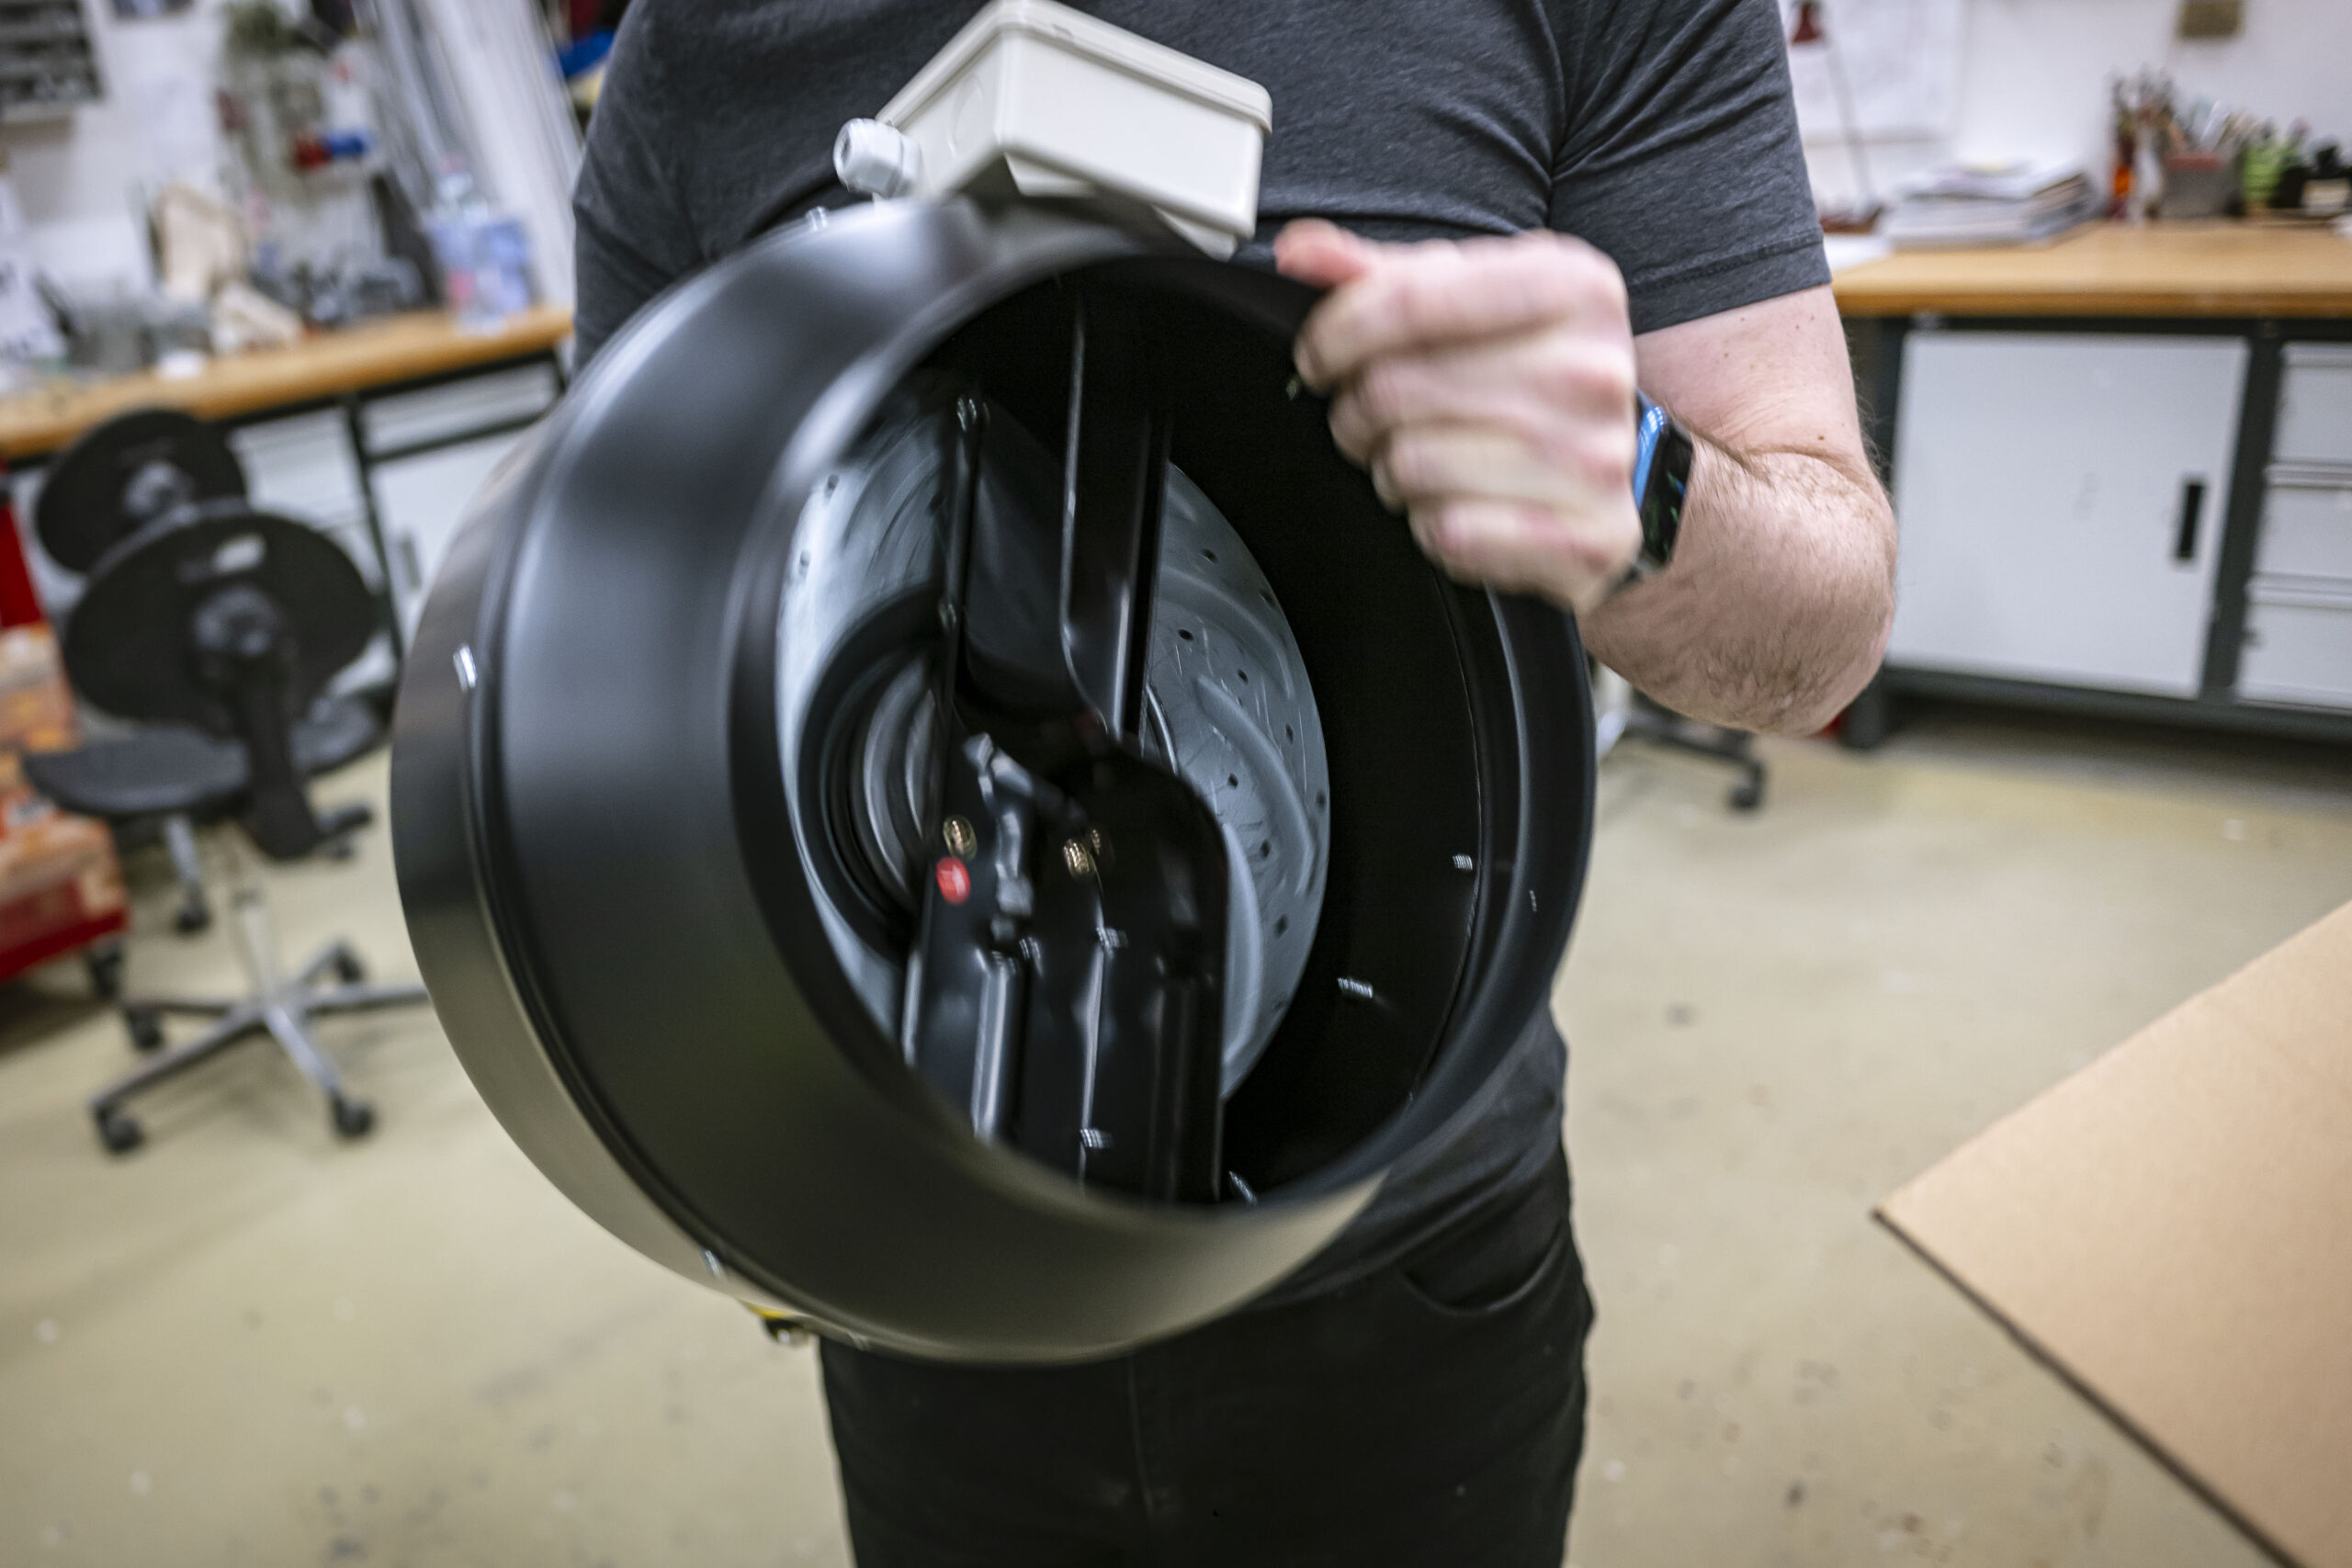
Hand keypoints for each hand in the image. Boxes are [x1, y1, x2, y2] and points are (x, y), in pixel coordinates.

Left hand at [1275, 220, 1646, 614]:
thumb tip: (1301, 254)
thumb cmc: (1535, 375)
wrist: (1625, 470)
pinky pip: (1449, 532)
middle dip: (1358, 408)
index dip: (1337, 332)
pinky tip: (1460, 504)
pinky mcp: (1587, 539)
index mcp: (1574, 286)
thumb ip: (1385, 274)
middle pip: (1397, 387)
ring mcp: (1597, 458)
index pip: (1411, 300)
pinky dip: (1433, 524)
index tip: (1318, 354)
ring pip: (1413, 464)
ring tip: (1421, 459)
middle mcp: (1594, 369)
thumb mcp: (1475, 301)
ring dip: (1391, 470)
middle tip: (1371, 417)